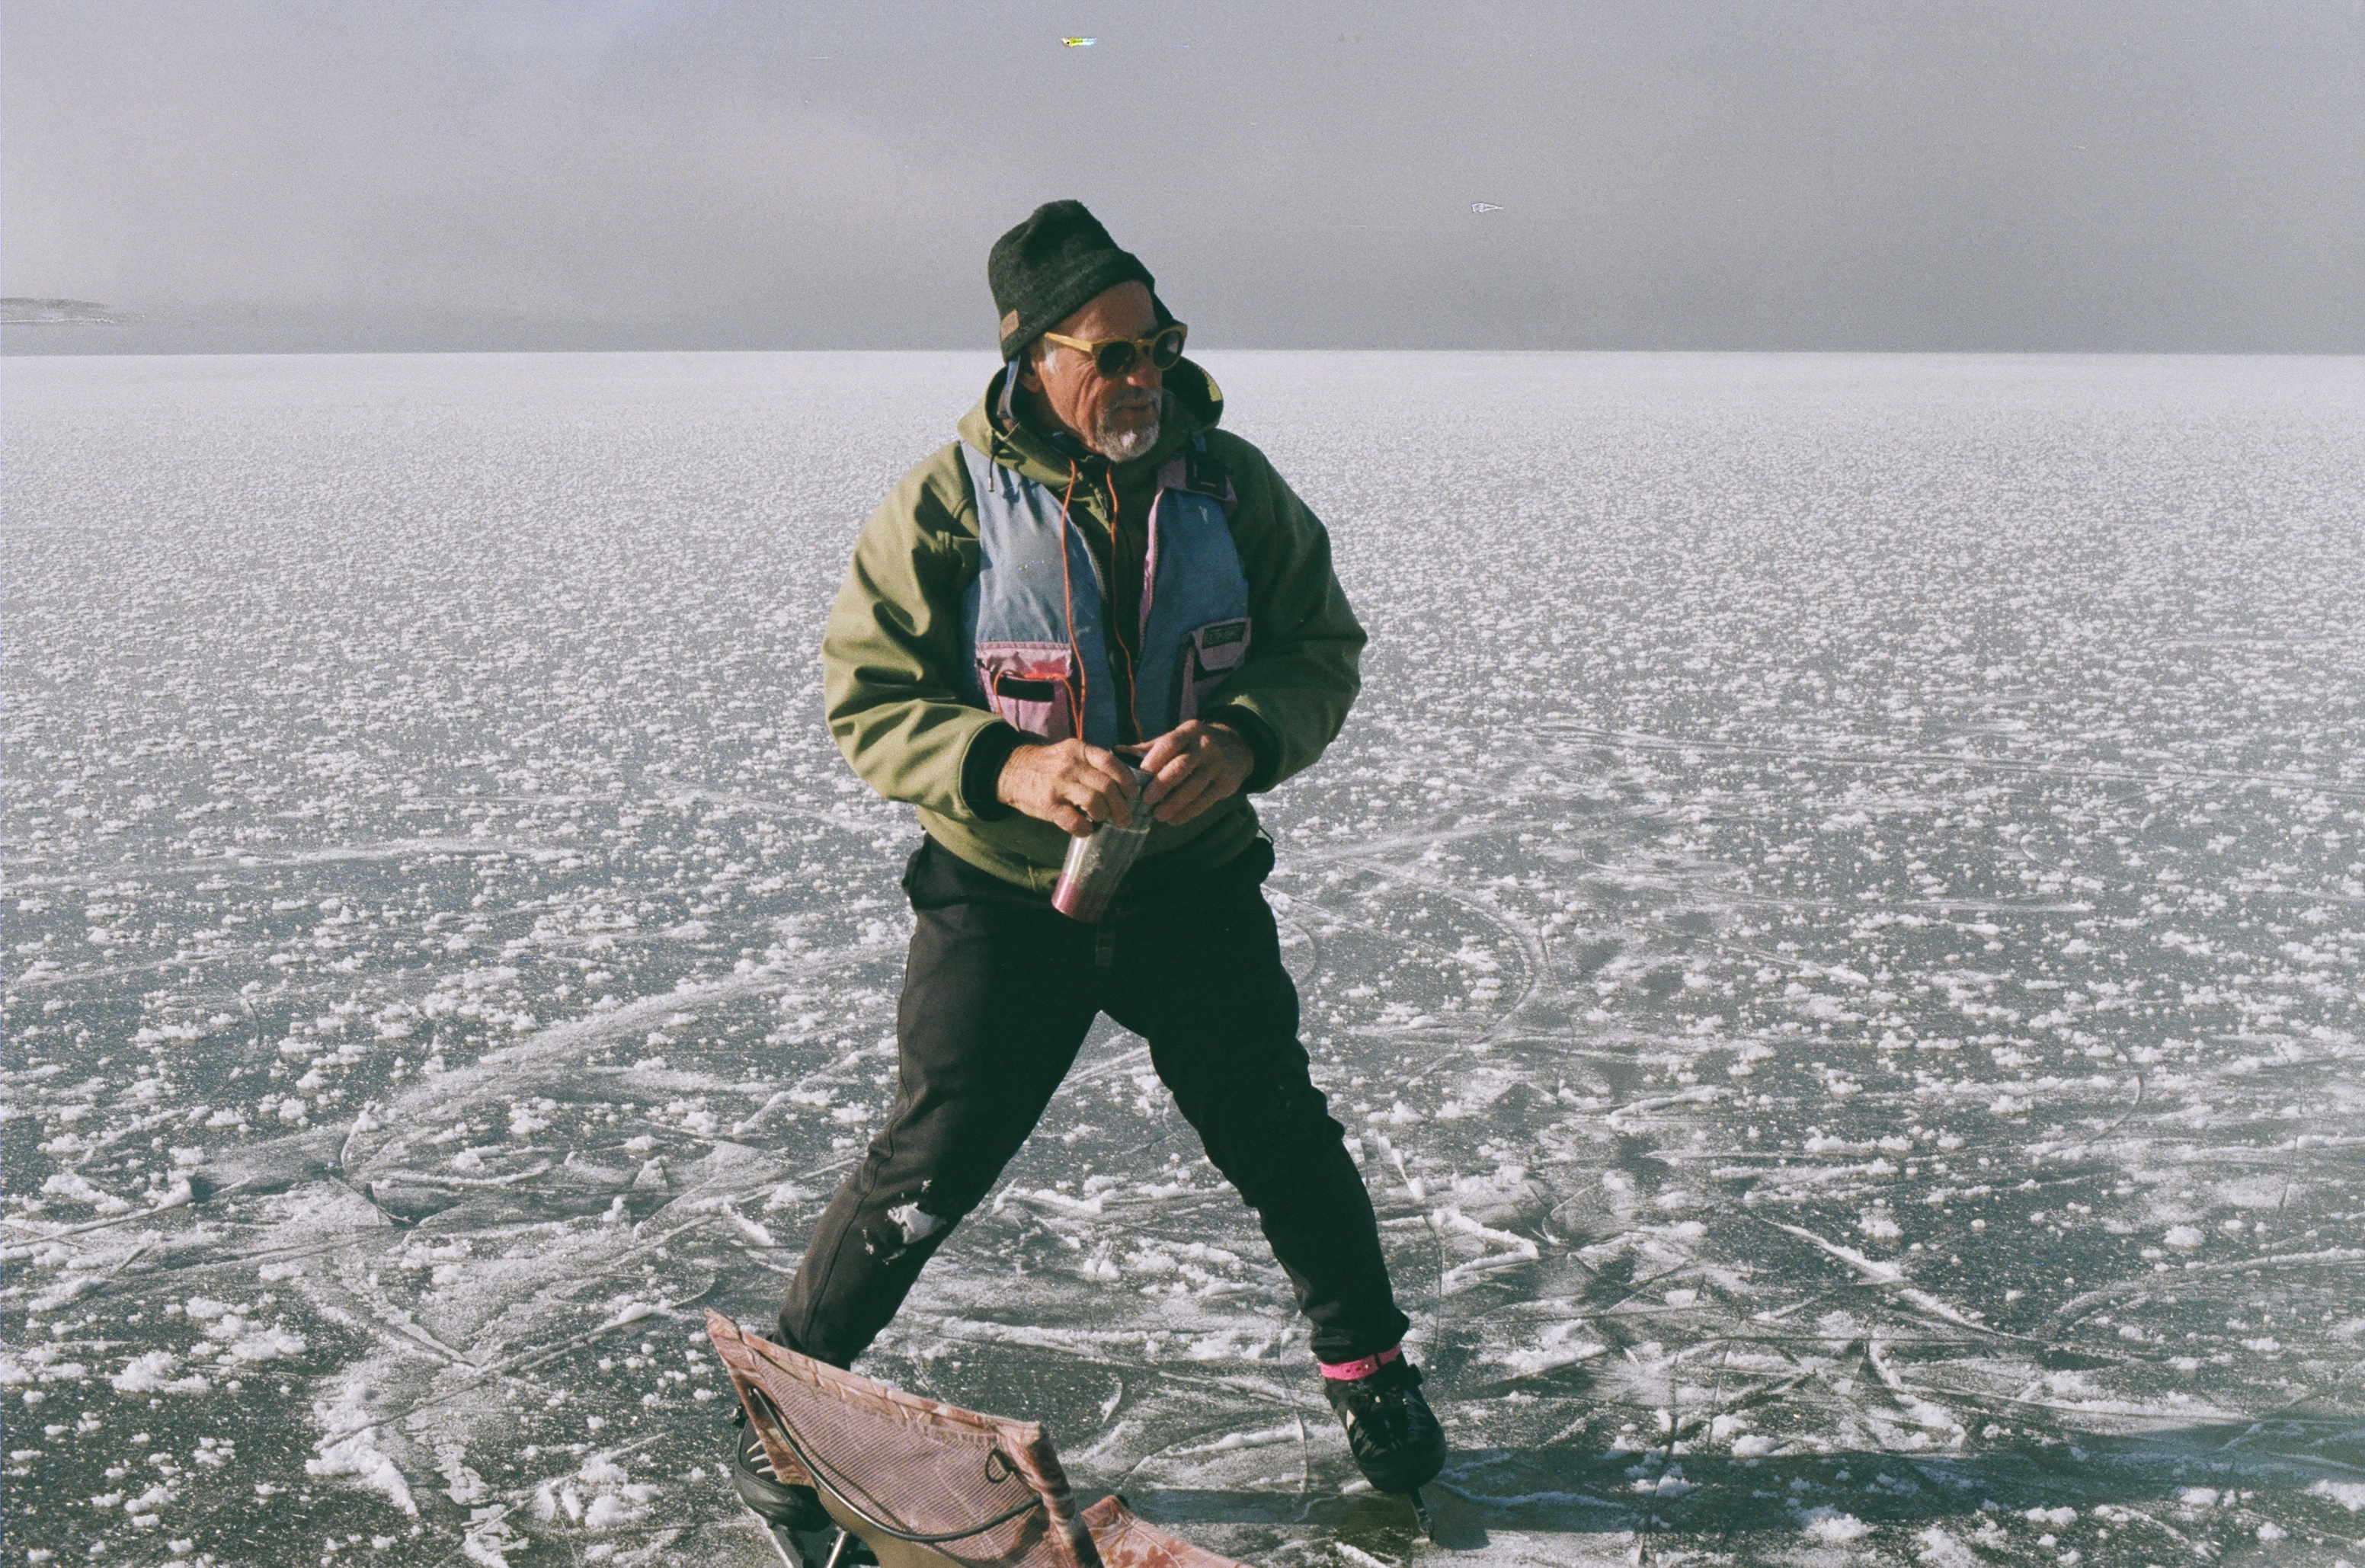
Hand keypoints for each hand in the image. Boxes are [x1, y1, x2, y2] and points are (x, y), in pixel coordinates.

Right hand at [996, 739, 1143, 837]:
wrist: (1011, 770)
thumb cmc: (1048, 765)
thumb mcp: (1070, 753)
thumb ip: (1093, 762)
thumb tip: (1124, 782)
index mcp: (1079, 750)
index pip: (1110, 762)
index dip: (1127, 780)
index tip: (1133, 794)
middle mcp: (1070, 765)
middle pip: (1106, 786)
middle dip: (1121, 806)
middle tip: (1125, 818)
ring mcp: (1058, 785)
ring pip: (1094, 802)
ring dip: (1105, 815)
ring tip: (1105, 820)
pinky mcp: (1048, 805)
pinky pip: (1074, 821)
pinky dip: (1085, 829)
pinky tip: (1086, 829)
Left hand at [1126, 721, 1253, 826]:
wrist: (1237, 747)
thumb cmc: (1195, 745)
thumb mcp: (1177, 739)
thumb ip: (1149, 748)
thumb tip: (1116, 752)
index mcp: (1189, 731)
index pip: (1171, 742)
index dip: (1156, 757)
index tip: (1142, 773)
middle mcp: (1206, 746)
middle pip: (1182, 766)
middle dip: (1162, 784)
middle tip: (1146, 800)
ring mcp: (1218, 765)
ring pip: (1194, 787)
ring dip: (1174, 803)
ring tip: (1158, 815)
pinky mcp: (1227, 784)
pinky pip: (1205, 801)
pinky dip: (1187, 812)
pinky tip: (1173, 820)